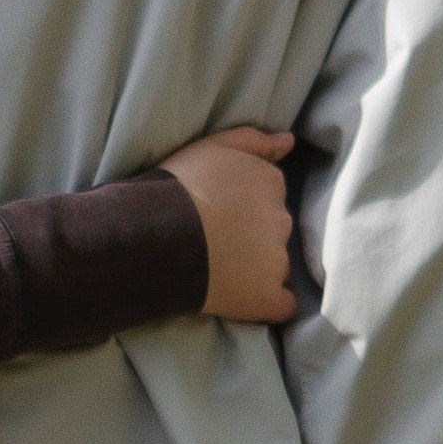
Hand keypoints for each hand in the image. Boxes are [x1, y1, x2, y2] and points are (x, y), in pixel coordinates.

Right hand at [155, 127, 297, 323]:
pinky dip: (265, 301)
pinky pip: (281, 303)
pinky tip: (238, 295)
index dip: (242, 204)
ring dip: (255, 266)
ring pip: (276, 264)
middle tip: (213, 238)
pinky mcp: (269, 297)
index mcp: (270, 183)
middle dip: (251, 234)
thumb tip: (289, 141)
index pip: (269, 195)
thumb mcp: (210, 147)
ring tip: (215, 266)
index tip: (216, 210)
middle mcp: (282, 220)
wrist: (154, 236)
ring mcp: (278, 261)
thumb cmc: (176, 187)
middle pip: (274, 229)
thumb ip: (252, 140)